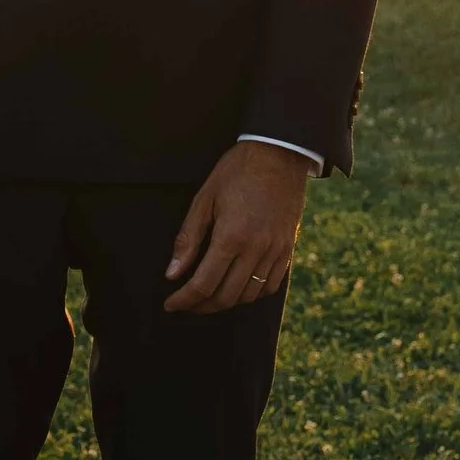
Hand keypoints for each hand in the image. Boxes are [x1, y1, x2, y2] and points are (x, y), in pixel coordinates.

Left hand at [164, 140, 310, 315]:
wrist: (279, 153)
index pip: (203, 284)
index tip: (171, 304)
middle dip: (201, 307)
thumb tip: (172, 274)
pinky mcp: (288, 249)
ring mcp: (275, 251)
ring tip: (208, 297)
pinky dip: (251, 294)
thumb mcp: (204, 199)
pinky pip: (270, 285)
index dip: (183, 300)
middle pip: (225, 296)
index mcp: (231, 236)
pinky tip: (237, 287)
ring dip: (225, 303)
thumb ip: (188, 239)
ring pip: (248, 296)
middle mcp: (256, 249)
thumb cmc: (237, 171)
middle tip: (186, 303)